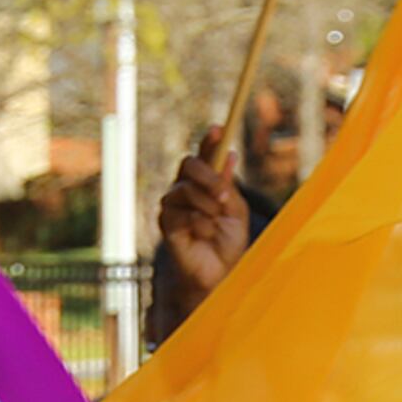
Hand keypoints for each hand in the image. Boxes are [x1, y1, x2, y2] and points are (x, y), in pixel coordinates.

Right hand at [153, 146, 254, 328]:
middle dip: (209, 177)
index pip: (205, 154)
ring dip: (207, 205)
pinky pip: (181, 212)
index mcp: (205, 182)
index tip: (220, 128)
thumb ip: (228, 186)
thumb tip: (229, 155)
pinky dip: (199, 222)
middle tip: (225, 196)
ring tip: (216, 222)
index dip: (210, 140)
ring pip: (186, 188)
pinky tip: (204, 234)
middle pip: (190, 164)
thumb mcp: (235, 211)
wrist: (216, 273)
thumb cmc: (227, 242)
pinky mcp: (166, 222)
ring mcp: (173, 204)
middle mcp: (186, 188)